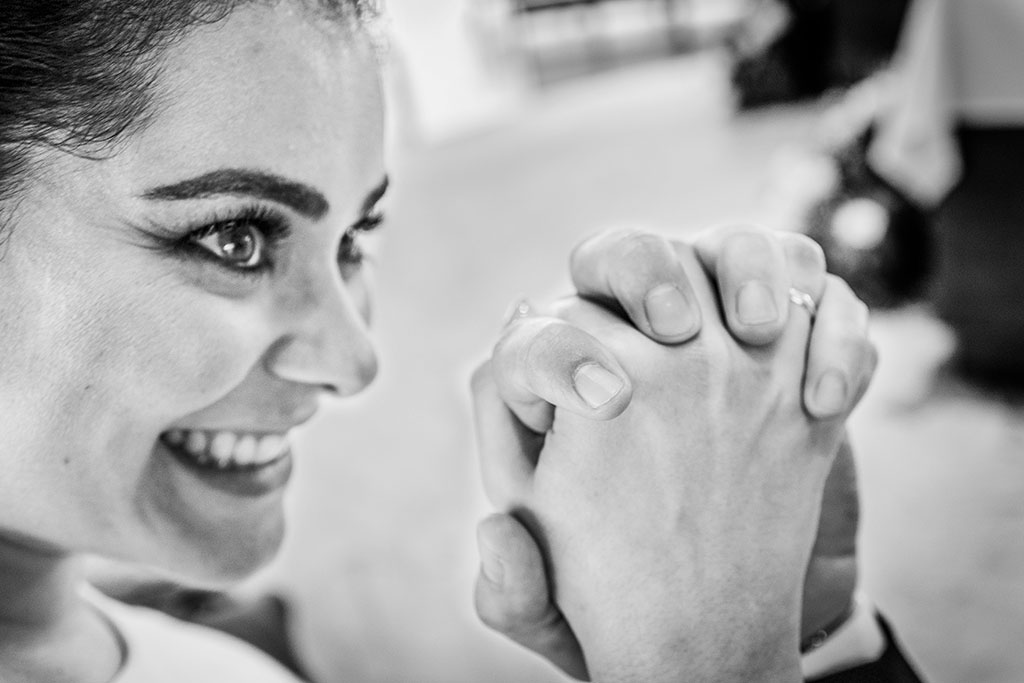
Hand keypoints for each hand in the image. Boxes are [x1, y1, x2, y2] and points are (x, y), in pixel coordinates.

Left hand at [472, 227, 874, 677]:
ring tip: (758, 328)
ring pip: (738, 250)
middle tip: (674, 330)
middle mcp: (638, 343)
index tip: (600, 402)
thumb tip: (493, 533)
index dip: (556, 346)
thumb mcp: (549, 610)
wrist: (714, 622)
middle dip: (648, 270)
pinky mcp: (800, 366)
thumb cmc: (615, 596)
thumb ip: (510, 591)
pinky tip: (824, 405)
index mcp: (561, 385)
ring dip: (749, 267)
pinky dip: (839, 332)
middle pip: (634, 252)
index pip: (542, 327)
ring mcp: (726, 344)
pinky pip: (829, 308)